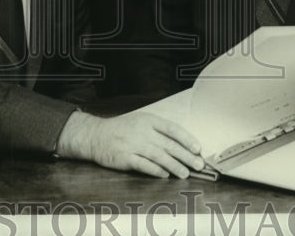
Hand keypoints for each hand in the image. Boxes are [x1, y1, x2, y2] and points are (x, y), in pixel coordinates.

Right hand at [55, 110, 203, 178]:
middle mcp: (142, 131)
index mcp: (148, 120)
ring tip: (185, 174)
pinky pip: (144, 165)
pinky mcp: (125, 158)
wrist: (96, 135)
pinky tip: (165, 175)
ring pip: (159, 156)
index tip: (198, 149)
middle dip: (186, 156)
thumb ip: (158, 131)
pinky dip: (156, 170)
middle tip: (198, 165)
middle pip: (169, 144)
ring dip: (174, 166)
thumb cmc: (122, 129)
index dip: (187, 139)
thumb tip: (181, 144)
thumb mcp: (141, 122)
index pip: (172, 129)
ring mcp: (133, 144)